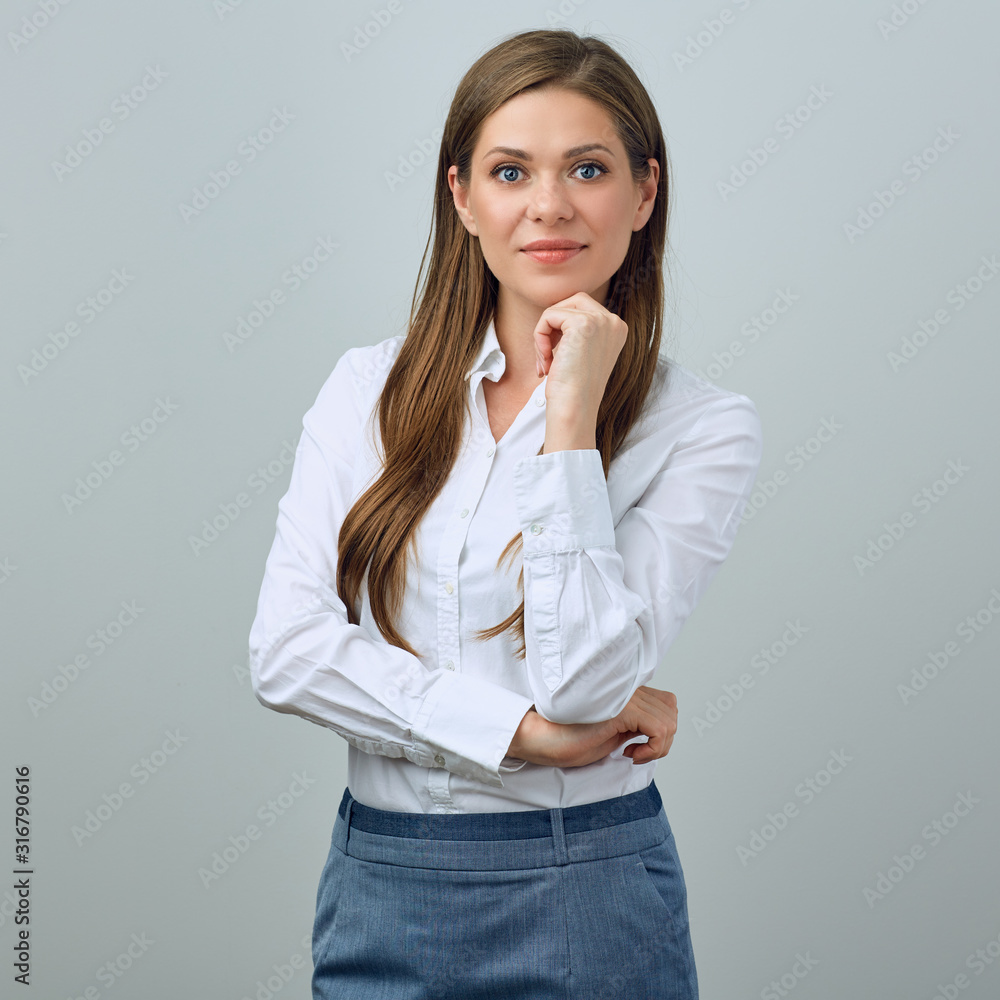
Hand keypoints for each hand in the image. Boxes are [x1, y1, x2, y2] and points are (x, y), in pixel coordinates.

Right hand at [508, 686, 677, 768]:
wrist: (543, 738)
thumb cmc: (569, 738)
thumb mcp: (612, 732)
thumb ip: (633, 726)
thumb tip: (656, 734)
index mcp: (624, 691)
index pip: (666, 702)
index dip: (660, 729)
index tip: (638, 747)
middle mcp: (627, 689)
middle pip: (671, 710)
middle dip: (663, 740)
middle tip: (639, 752)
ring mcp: (625, 697)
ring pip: (669, 720)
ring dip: (659, 746)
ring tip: (634, 753)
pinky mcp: (622, 710)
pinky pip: (660, 729)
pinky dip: (654, 748)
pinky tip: (631, 754)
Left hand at [533, 292, 627, 417]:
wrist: (574, 408)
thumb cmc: (573, 389)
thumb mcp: (581, 354)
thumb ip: (577, 332)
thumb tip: (554, 314)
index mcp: (616, 329)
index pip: (582, 309)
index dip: (561, 330)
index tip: (556, 359)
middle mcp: (613, 322)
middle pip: (572, 302)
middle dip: (552, 325)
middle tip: (545, 355)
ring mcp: (601, 321)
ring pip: (557, 309)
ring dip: (543, 334)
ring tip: (544, 362)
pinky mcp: (583, 323)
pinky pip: (548, 316)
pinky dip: (539, 337)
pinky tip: (545, 361)